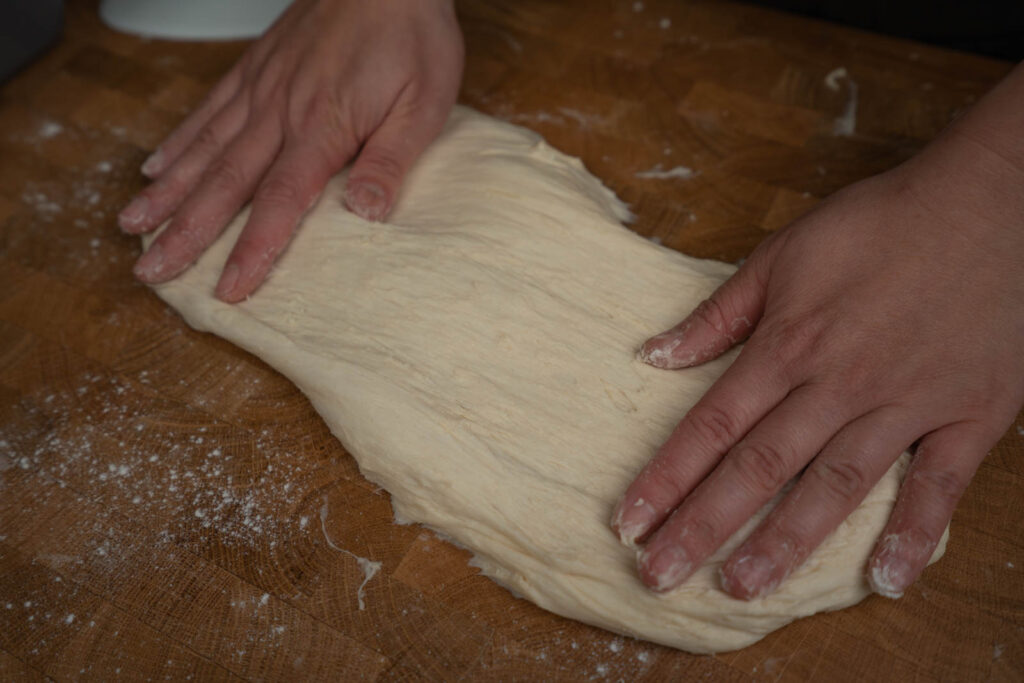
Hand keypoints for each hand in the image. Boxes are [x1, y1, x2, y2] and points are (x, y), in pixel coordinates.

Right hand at [119, 0, 463, 301]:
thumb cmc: (411, 35)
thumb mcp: (424, 103)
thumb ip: (390, 160)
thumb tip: (367, 215)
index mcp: (322, 128)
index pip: (280, 202)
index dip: (252, 250)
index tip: (226, 289)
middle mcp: (279, 112)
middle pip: (224, 184)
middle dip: (185, 233)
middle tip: (150, 271)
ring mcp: (261, 87)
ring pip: (204, 149)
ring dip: (168, 193)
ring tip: (133, 226)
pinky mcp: (256, 67)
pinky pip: (208, 109)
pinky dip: (180, 141)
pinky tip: (158, 166)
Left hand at [611, 67, 1023, 599]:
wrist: (990, 203)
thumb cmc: (880, 224)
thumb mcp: (783, 254)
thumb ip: (718, 314)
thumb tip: (653, 355)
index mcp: (788, 345)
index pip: (710, 425)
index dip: (665, 478)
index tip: (628, 521)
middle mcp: (837, 384)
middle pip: (757, 468)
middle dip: (702, 526)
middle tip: (659, 576)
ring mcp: (904, 404)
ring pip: (834, 486)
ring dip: (784, 542)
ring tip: (740, 588)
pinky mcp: (966, 415)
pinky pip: (938, 484)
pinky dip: (915, 533)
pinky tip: (887, 580)